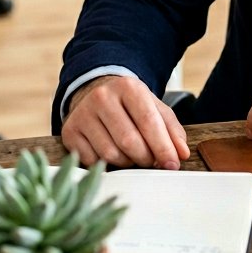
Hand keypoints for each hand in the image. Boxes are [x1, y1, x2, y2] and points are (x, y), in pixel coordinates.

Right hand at [61, 76, 190, 169]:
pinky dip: (107, 165)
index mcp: (128, 87)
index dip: (163, 146)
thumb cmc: (129, 104)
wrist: (94, 92)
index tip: (172, 164)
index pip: (148, 121)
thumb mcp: (153, 107)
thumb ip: (171, 129)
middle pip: (129, 141)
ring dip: (128, 163)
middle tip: (152, 161)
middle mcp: (102, 97)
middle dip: (146, 158)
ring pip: (111, 154)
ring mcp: (83, 115)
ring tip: (133, 155)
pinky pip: (93, 161)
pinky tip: (113, 154)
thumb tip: (181, 154)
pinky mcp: (70, 132)